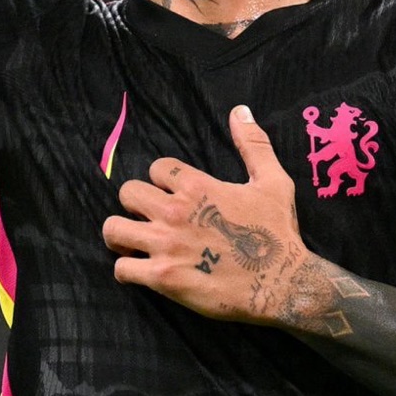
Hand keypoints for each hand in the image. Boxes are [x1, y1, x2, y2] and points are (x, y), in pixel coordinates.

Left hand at [102, 106, 313, 324]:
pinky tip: (140, 270)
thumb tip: (240, 111)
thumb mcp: (273, 182)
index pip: (156, 169)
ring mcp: (165, 246)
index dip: (161, 180)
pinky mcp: (162, 278)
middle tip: (148, 216)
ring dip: (120, 234)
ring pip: (113, 229)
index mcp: (197, 187)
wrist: (281, 284)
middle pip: (128, 193)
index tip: (170, 193)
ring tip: (132, 241)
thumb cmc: (276, 233)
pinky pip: (122, 269)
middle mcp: (174, 212)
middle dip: (135, 203)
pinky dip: (127, 269)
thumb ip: (254, 145)